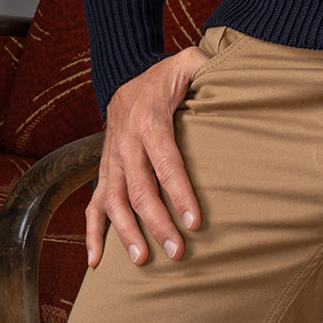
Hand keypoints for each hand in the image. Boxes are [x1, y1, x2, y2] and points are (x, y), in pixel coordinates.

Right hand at [85, 46, 207, 266]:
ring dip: (127, 233)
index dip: (180, 193)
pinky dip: (92, 232)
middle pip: (140, 189)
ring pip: (114, 201)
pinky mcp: (105, 170)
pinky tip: (96, 260)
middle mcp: (125, 142)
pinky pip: (93, 203)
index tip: (194, 221)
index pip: (166, 162)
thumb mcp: (189, 62)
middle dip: (158, 222)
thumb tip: (230, 69)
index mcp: (148, 120)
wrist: (125, 74)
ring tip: (143, 260)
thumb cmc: (166, 75)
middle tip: (177, 251)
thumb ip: (208, 65)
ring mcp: (111, 159)